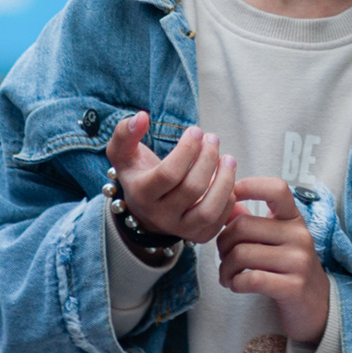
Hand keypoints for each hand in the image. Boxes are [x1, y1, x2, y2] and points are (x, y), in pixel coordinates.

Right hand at [105, 112, 237, 243]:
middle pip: (192, 189)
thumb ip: (124, 133)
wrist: (145, 208)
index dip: (187, 149)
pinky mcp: (198, 235)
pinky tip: (226, 178)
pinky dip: (228, 198)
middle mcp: (160, 216)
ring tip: (228, 158)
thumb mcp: (122, 154)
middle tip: (213, 138)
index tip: (196, 130)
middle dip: (208, 158)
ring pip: (209, 210)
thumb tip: (141, 117)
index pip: (169, 174)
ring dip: (225, 181)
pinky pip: (220, 220)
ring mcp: (180, 229)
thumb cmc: (138, 173)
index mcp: (141, 194)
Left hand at [215, 176, 329, 344]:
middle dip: (222, 243)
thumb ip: (251, 222)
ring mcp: (298, 261)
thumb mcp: (275, 240)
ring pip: (241, 254)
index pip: (277, 189)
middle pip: (242, 226)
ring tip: (227, 276)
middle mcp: (299, 235)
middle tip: (223, 256)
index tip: (232, 196)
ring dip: (225, 268)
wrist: (316, 306)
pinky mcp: (293, 287)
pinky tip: (236, 286)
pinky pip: (250, 279)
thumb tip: (226, 204)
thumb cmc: (288, 268)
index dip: (250, 186)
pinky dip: (234, 283)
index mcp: (294, 219)